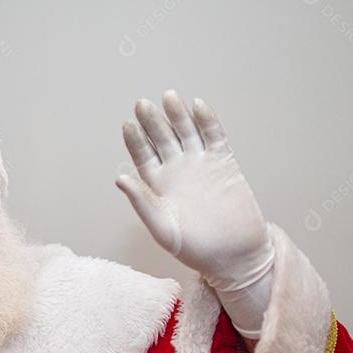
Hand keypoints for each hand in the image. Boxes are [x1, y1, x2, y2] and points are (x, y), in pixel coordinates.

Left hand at [115, 89, 272, 289]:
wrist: (233, 255)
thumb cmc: (194, 248)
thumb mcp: (162, 227)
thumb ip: (142, 202)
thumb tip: (119, 178)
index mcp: (157, 184)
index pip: (142, 155)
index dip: (135, 140)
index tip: (127, 125)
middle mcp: (176, 169)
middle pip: (162, 138)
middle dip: (152, 121)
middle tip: (142, 104)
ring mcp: (200, 163)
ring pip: (186, 131)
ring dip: (177, 114)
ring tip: (168, 97)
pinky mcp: (224, 162)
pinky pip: (214, 136)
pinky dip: (206, 120)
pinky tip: (197, 106)